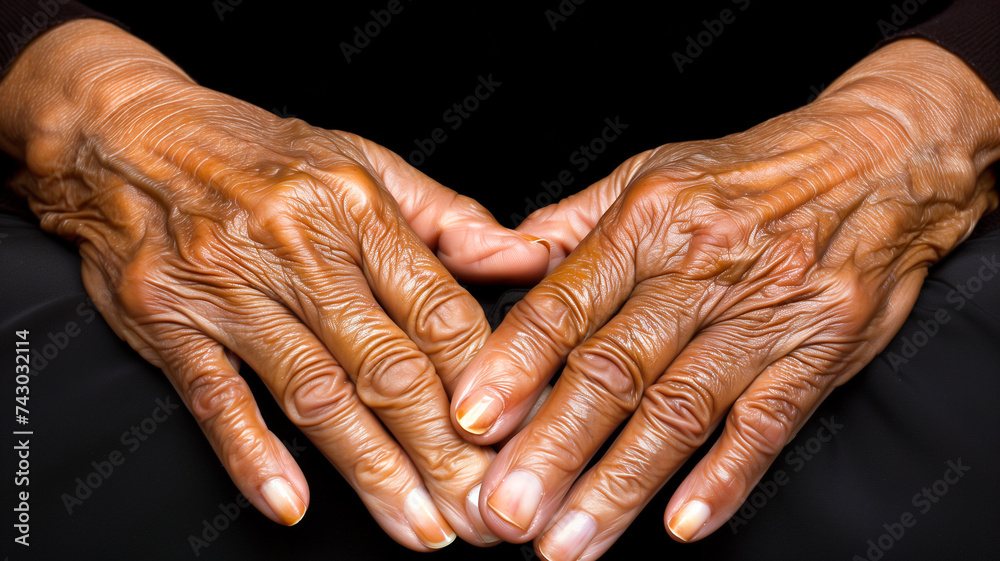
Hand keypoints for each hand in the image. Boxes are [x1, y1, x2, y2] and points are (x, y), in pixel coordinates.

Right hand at [0, 20, 549, 549]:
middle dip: (441, 449)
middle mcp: (296, 247)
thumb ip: (451, 219)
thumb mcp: (363, 164)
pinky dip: (252, 455)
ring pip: (314, 393)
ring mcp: (228, 287)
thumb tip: (528, 257)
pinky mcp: (168, 320)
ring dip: (372, 469)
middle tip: (479, 509)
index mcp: (355, 207)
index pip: (437, 308)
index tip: (514, 436)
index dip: (483, 380)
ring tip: (418, 525)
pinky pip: (217, 396)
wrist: (125, 132)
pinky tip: (292, 503)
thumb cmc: (255, 153)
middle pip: (386, 365)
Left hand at [450, 39, 999, 559]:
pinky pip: (766, 423)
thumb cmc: (750, 174)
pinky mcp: (818, 351)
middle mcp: (700, 267)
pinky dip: (723, 479)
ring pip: (680, 409)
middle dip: (554, 447)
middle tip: (507, 509)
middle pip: (615, 368)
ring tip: (570, 541)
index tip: (473, 421)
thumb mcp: (651, 173)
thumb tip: (504, 259)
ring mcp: (764, 313)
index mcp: (647, 220)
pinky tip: (681, 524)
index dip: (514, 366)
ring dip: (621, 484)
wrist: (878, 162)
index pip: (566, 302)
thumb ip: (572, 225)